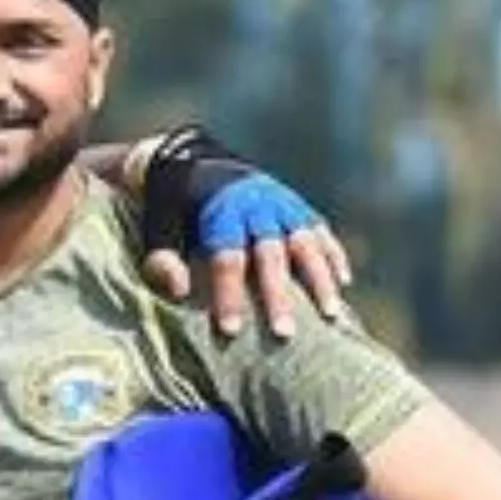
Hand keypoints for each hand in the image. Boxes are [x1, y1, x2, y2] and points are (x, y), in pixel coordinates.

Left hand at [136, 126, 351, 338]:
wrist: (196, 165)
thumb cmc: (174, 209)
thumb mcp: (158, 229)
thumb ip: (162, 259)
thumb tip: (180, 289)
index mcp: (220, 211)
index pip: (227, 257)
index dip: (229, 294)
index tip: (231, 330)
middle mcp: (256, 205)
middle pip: (271, 254)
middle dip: (278, 296)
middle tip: (283, 334)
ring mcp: (282, 204)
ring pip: (306, 242)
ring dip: (319, 279)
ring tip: (330, 315)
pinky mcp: (298, 207)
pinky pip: (321, 231)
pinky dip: (333, 255)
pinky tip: (343, 283)